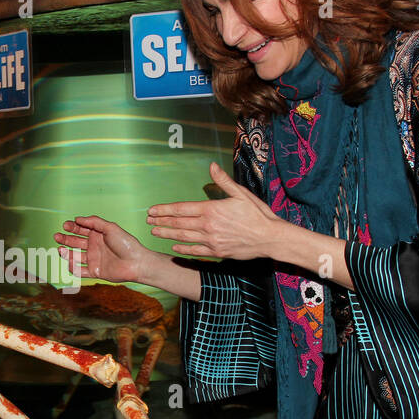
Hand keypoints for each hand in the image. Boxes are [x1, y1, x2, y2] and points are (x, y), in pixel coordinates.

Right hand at [53, 216, 150, 283]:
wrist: (135, 262)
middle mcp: (94, 246)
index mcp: (98, 235)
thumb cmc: (126, 243)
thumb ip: (94, 222)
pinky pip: (80, 270)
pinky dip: (73, 267)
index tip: (66, 225)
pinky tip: (70, 261)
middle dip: (65, 239)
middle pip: (75, 242)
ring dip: (66, 252)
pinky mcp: (95, 272)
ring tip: (61, 249)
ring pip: (75, 256)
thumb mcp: (110, 228)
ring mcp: (94, 259)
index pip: (81, 230)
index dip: (72, 227)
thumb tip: (78, 218)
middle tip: (57, 236)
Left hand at [146, 162, 281, 260]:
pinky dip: (183, 249)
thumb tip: (211, 166)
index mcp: (212, 209)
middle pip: (179, 224)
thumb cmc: (258, 214)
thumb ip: (223, 181)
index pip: (181, 209)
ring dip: (167, 235)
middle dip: (161, 222)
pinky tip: (174, 247)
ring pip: (183, 238)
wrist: (270, 238)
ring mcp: (211, 241)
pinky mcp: (217, 252)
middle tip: (148, 221)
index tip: (152, 210)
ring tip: (155, 232)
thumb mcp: (241, 194)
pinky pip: (195, 251)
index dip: (164, 210)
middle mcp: (208, 226)